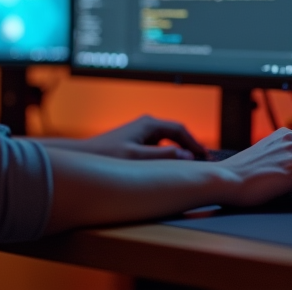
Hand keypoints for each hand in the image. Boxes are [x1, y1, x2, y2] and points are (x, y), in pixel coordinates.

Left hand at [75, 114, 206, 159]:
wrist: (85, 156)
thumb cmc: (108, 156)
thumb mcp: (138, 158)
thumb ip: (164, 156)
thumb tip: (188, 156)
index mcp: (149, 124)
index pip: (180, 130)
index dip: (195, 144)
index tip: (207, 157)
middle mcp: (146, 125)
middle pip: (176, 133)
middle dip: (190, 147)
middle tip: (204, 162)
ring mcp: (141, 133)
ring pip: (168, 140)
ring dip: (180, 151)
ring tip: (191, 166)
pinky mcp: (136, 142)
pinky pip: (159, 146)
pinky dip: (169, 154)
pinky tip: (171, 167)